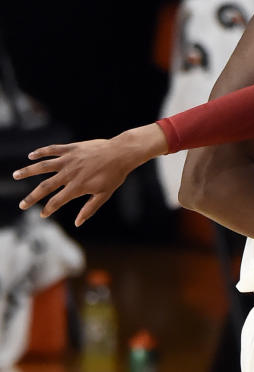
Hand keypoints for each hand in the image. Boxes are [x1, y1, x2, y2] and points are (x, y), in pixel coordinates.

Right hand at [14, 126, 161, 225]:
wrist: (120, 153)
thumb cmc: (114, 176)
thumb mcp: (104, 195)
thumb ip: (89, 208)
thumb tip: (77, 222)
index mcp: (77, 187)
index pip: (58, 201)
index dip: (49, 209)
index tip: (42, 215)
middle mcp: (69, 174)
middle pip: (45, 187)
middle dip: (32, 197)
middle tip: (22, 205)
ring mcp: (68, 160)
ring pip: (43, 166)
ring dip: (27, 171)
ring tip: (15, 175)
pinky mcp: (70, 148)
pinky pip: (51, 150)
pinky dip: (40, 152)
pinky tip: (31, 156)